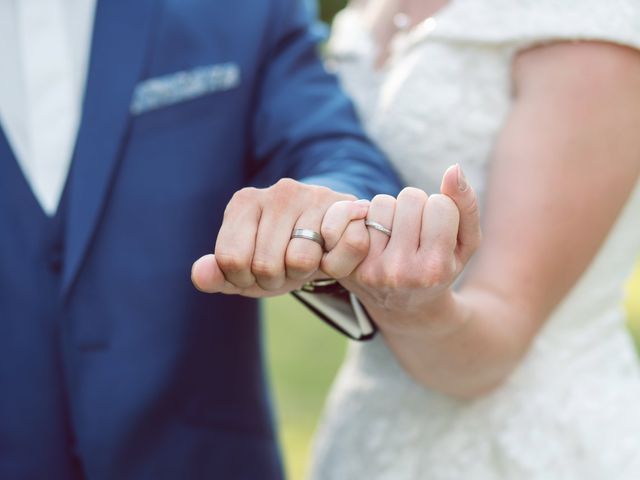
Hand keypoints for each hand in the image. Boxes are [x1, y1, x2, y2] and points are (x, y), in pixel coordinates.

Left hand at [191, 178, 370, 297]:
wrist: (330, 235)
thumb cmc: (280, 253)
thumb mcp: (245, 269)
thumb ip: (217, 275)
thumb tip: (200, 275)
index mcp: (244, 202)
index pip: (231, 260)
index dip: (243, 279)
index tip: (253, 272)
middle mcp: (278, 192)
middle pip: (265, 265)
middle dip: (275, 280)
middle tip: (284, 267)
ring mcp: (313, 196)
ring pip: (300, 260)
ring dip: (304, 273)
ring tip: (307, 258)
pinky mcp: (344, 206)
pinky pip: (331, 254)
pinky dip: (333, 266)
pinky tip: (330, 252)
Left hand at [324, 165, 481, 335]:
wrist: (405, 308)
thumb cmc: (441, 268)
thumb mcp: (466, 245)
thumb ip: (467, 206)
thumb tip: (454, 169)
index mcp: (434, 268)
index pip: (440, 204)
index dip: (442, 210)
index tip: (439, 230)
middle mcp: (400, 270)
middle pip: (411, 198)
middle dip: (417, 207)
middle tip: (417, 231)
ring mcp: (371, 268)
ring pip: (384, 202)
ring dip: (393, 211)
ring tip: (397, 234)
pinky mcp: (349, 264)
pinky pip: (359, 213)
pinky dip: (370, 218)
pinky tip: (377, 237)